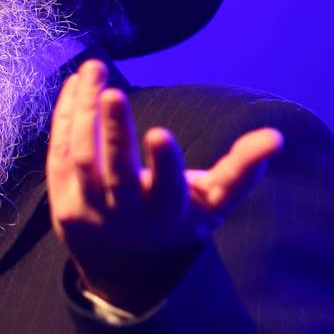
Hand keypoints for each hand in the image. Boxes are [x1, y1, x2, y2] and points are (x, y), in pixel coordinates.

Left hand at [48, 60, 283, 313]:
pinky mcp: (62, 199)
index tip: (160, 133)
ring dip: (84, 114)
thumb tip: (275, 138)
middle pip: (115, 176)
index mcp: (168, 217)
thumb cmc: (176, 219)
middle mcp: (125, 217)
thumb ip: (242, 170)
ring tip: (95, 71)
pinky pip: (58, 152)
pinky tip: (78, 84)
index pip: (165, 192)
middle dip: (114, 134)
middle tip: (114, 93)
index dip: (164, 165)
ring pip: (80, 160)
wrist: (121, 262)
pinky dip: (67, 116)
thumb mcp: (212, 203)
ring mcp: (89, 210)